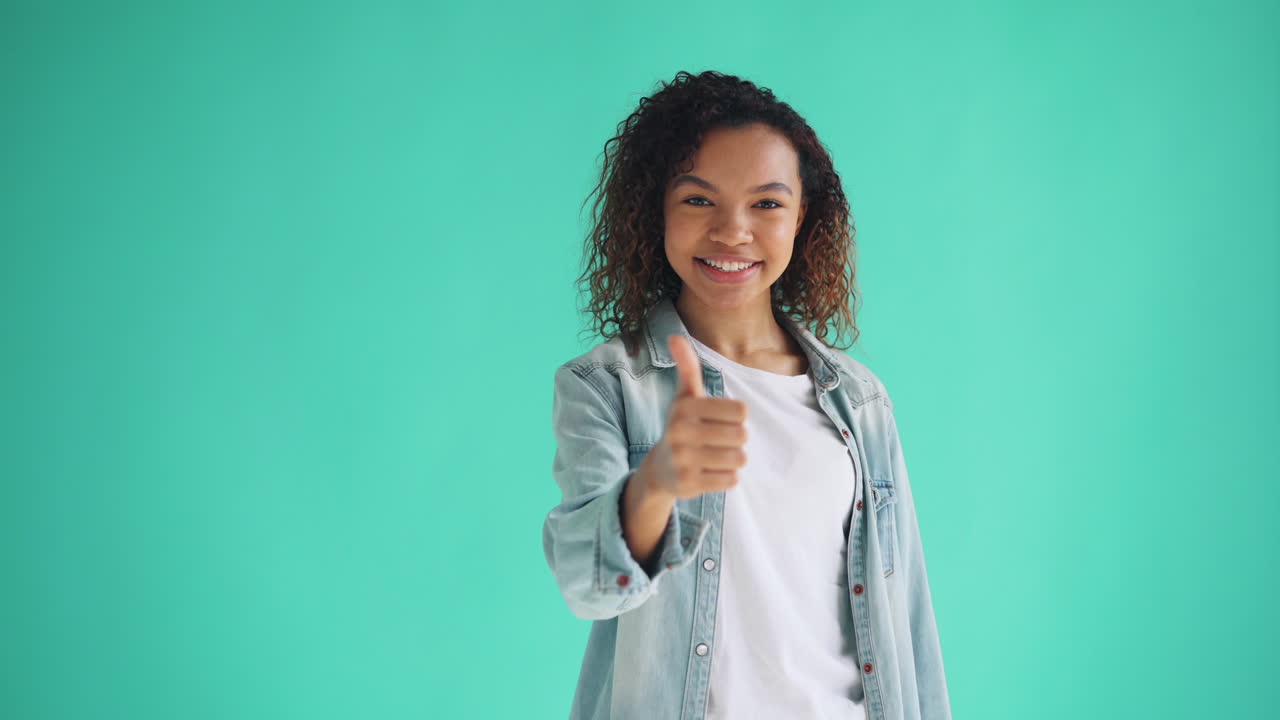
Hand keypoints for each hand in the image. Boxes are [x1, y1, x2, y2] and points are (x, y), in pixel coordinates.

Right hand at [639, 334, 748, 499]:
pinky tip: (711, 472)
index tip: (723, 419)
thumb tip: (674, 336)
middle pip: (741, 436)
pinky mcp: (688, 484)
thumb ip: (686, 367)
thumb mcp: (684, 397)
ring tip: (717, 456)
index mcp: (684, 407)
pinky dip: (727, 477)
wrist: (660, 469)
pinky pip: (731, 480)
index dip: (738, 416)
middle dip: (737, 439)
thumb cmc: (682, 426)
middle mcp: (680, 432)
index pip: (740, 411)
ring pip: (738, 459)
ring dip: (734, 458)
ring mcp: (682, 460)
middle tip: (721, 440)